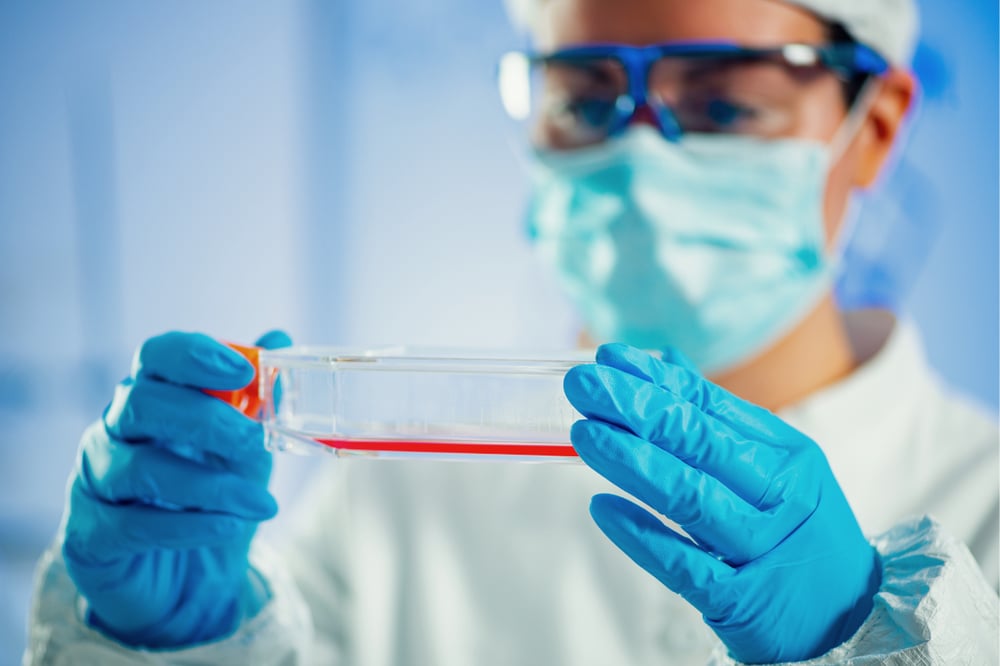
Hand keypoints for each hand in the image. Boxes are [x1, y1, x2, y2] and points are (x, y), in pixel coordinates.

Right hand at [62, 330, 291, 647]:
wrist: (184, 584)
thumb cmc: (210, 499)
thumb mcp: (244, 448)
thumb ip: (257, 399)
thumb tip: (280, 337)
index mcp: (151, 397)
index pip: (157, 357)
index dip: (195, 357)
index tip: (243, 371)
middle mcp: (112, 431)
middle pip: (141, 403)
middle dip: (204, 419)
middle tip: (255, 440)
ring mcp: (92, 481)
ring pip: (138, 468)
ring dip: (210, 485)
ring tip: (262, 502)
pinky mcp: (87, 535)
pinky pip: (132, 525)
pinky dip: (189, 525)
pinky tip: (229, 526)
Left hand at [565, 343, 879, 663]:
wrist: (851, 614)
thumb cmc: (798, 525)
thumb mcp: (778, 465)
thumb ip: (719, 417)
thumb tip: (663, 361)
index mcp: (787, 455)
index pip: (712, 408)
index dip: (656, 381)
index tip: (608, 358)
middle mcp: (778, 497)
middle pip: (700, 445)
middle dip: (637, 409)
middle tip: (583, 383)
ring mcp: (761, 550)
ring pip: (690, 499)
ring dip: (632, 463)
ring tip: (584, 434)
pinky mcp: (741, 601)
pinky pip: (684, 565)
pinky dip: (642, 535)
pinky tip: (602, 508)